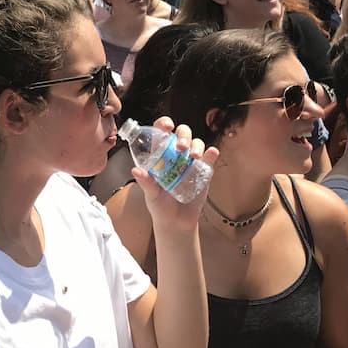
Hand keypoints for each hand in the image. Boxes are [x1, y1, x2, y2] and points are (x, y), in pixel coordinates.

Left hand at [131, 117, 218, 232]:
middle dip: (183, 135)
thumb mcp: (150, 194)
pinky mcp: (204, 171)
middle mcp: (176, 155)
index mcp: (160, 155)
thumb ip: (145, 182)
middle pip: (182, 134)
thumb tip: (136, 170)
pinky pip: (209, 158)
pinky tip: (211, 153)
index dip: (164, 124)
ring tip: (194, 156)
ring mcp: (191, 162)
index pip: (161, 133)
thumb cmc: (160, 206)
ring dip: (196, 145)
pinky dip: (211, 153)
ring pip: (196, 143)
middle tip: (181, 147)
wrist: (177, 223)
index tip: (167, 126)